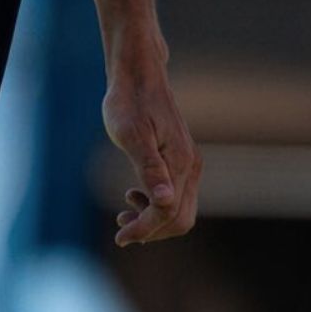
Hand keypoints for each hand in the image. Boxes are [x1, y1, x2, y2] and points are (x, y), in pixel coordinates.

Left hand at [103, 63, 200, 246]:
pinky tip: (134, 195)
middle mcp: (190, 166)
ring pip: (180, 209)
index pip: (168, 212)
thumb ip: (148, 168)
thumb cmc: (129, 101)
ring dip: (154, 220)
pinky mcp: (181, 158)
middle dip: (152, 230)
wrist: (138, 75)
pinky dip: (158, 205)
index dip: (145, 229)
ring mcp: (188, 162)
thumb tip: (164, 202)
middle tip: (121, 228)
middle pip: (181, 218)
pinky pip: (177, 195)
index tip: (120, 237)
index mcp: (179, 162)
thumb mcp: (131, 134)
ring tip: (124, 214)